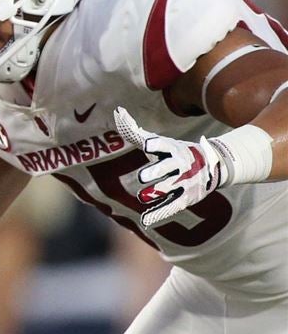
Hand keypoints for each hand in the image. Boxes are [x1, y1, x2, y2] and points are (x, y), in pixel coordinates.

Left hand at [114, 107, 226, 225]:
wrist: (215, 164)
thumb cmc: (178, 152)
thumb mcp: (161, 142)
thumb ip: (135, 132)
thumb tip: (117, 112)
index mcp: (172, 149)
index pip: (162, 145)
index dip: (154, 143)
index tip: (147, 144)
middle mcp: (178, 165)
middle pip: (166, 168)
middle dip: (155, 172)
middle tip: (143, 177)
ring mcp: (184, 182)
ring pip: (168, 188)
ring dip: (156, 192)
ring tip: (142, 196)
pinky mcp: (186, 198)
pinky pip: (171, 207)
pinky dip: (158, 214)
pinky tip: (145, 220)